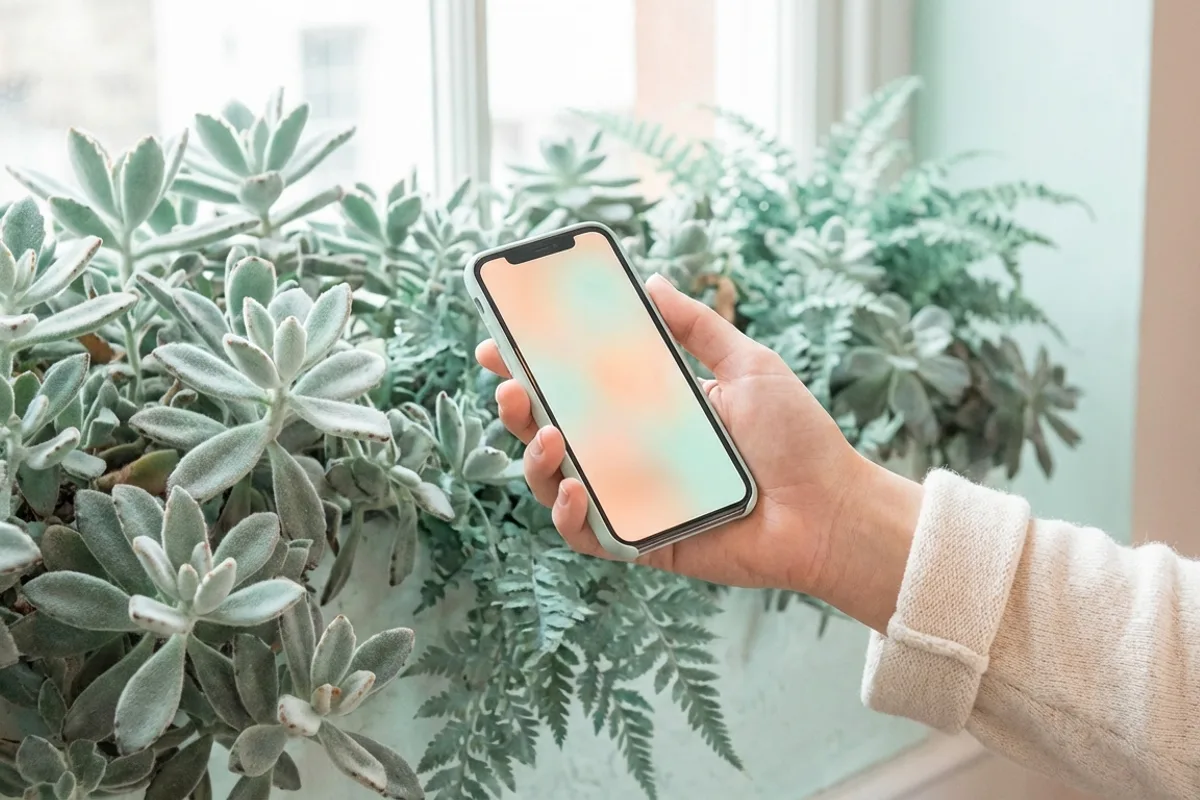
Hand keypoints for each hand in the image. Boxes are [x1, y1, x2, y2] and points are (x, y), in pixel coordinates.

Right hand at [476, 274, 919, 631]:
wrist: (831, 508)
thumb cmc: (796, 439)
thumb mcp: (748, 365)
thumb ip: (699, 326)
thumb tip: (654, 282)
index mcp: (649, 410)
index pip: (577, 385)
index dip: (533, 366)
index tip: (501, 342)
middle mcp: (632, 454)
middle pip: (553, 431)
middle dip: (519, 407)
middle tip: (511, 383)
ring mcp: (632, 499)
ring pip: (557, 483)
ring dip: (535, 457)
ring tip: (549, 433)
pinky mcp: (642, 542)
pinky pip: (587, 535)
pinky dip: (569, 516)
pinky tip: (576, 488)